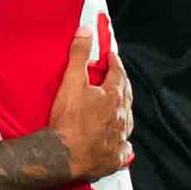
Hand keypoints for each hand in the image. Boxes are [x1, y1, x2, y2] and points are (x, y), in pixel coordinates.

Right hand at [49, 16, 132, 181]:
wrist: (63, 156)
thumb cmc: (68, 120)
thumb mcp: (71, 82)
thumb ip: (79, 55)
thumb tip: (86, 31)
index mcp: (114, 97)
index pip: (119, 74)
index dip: (115, 63)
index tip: (112, 56)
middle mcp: (122, 117)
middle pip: (126, 96)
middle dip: (121, 84)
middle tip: (116, 77)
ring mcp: (120, 138)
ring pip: (127, 121)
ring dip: (123, 111)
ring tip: (118, 106)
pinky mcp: (115, 158)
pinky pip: (123, 148)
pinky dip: (122, 143)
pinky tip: (121, 143)